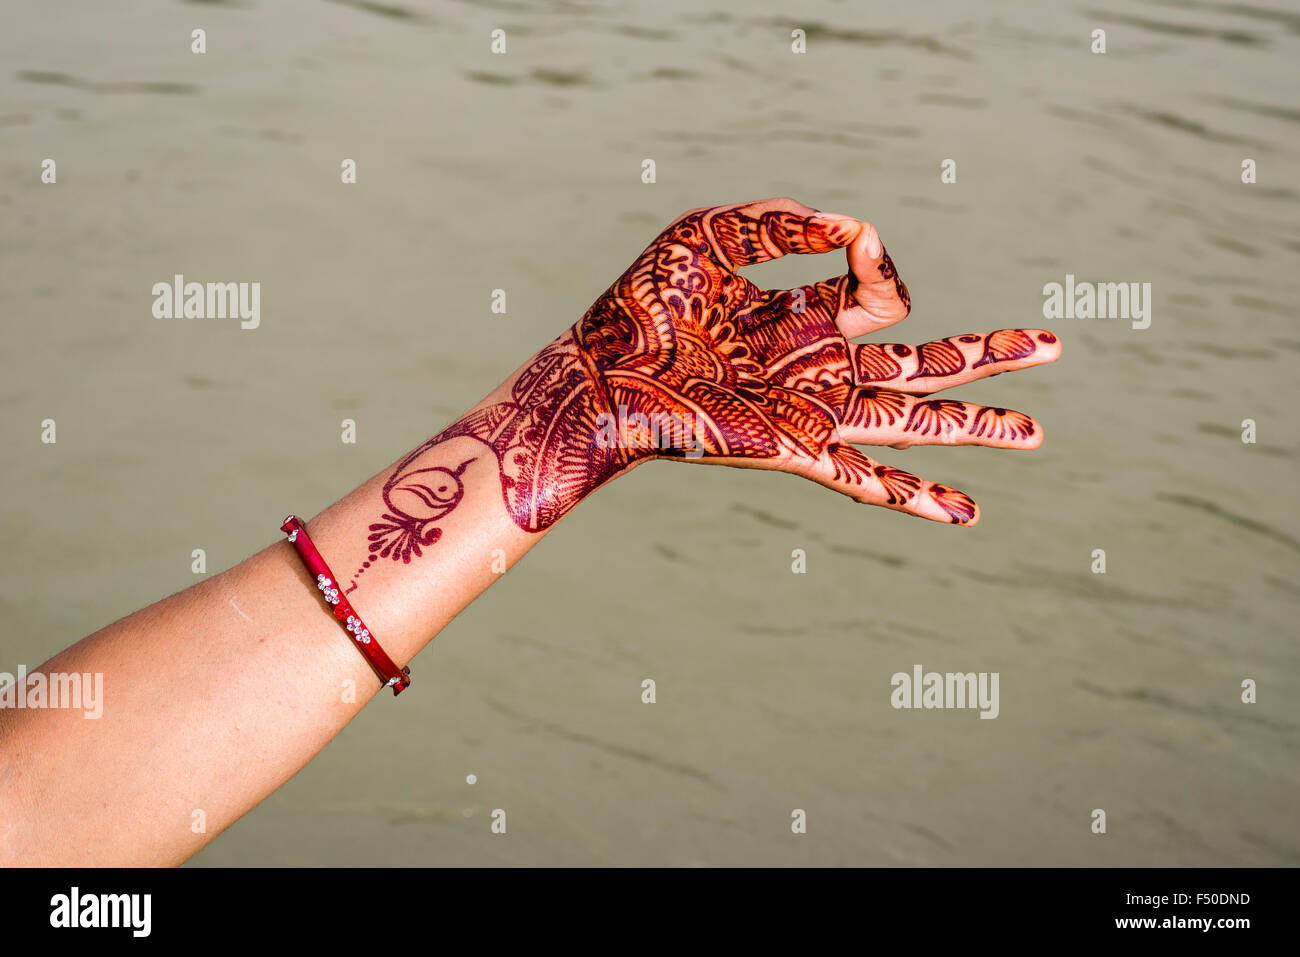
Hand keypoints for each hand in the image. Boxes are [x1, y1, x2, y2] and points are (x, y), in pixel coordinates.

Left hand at [358, 197, 1060, 585]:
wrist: (598, 373)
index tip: (860, 245)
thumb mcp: (714, 234)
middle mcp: (817, 368)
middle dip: (988, 357)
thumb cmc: (641, 304)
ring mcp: (810, 413)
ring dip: (975, 427)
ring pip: (913, 421)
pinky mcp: (793, 449)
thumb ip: (789, 223)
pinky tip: (965, 514)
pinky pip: (867, 479)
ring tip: (1034, 432)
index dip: (884, 266)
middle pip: (922, 364)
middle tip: (1053, 350)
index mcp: (801, 316)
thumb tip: (863, 234)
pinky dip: (917, 495)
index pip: (878, 292)